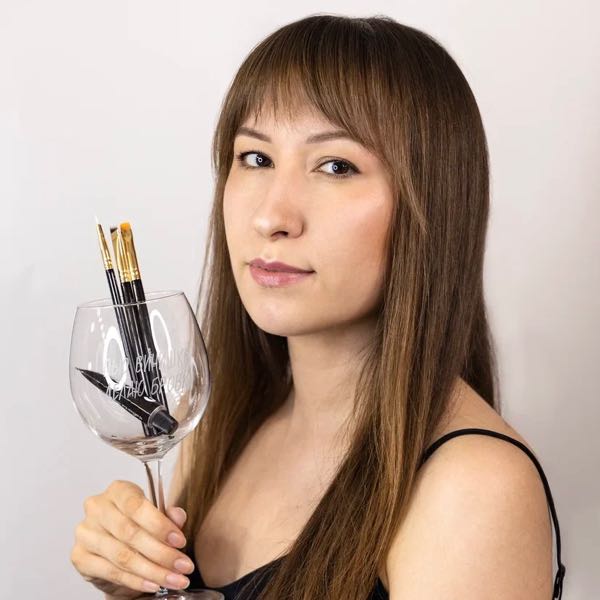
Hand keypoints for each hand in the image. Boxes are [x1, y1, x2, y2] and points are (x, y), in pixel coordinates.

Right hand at [70, 480, 194, 596]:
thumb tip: (178, 517)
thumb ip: (168, 515)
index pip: (137, 506)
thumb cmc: (138, 525)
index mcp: (118, 490)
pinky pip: (112, 572)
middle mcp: (98, 508)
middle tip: (183, 566)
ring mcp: (86, 532)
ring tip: (175, 579)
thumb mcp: (156, 517)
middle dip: (162, 553)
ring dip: (153, 571)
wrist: (116, 551)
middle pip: (130, 533)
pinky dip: (136, 581)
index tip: (180, 541)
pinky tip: (153, 584)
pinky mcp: (79, 557)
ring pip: (122, 556)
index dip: (160, 525)